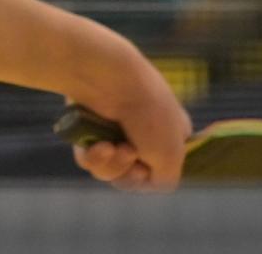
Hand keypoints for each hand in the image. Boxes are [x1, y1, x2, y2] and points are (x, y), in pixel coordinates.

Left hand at [67, 44, 191, 190]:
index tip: (152, 167)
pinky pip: (88, 158)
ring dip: (111, 165)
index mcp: (172, 132)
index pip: (164, 170)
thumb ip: (164, 181)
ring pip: (109, 170)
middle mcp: (144, 129)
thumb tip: (140, 178)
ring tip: (111, 147)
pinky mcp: (88, 124)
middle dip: (129, 173)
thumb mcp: (170, 159)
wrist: (110, 79)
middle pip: (132, 175)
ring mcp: (115, 127)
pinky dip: (93, 156)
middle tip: (129, 152)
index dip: (155, 175)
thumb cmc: (147, 115)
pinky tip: (98, 145)